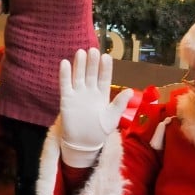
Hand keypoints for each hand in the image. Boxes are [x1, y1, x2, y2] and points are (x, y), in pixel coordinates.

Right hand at [59, 48, 131, 167]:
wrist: (83, 143)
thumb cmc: (99, 131)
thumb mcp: (112, 118)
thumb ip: (119, 104)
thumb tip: (130, 91)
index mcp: (102, 94)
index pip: (104, 77)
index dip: (105, 68)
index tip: (106, 57)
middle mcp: (90, 91)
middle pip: (91, 73)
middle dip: (92, 63)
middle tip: (93, 51)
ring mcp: (78, 93)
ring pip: (78, 76)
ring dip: (79, 65)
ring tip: (81, 53)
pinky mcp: (66, 98)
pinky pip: (65, 84)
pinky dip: (65, 74)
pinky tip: (65, 63)